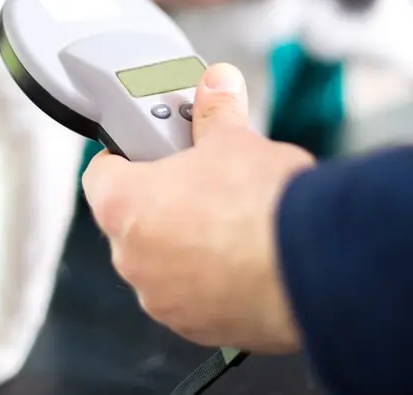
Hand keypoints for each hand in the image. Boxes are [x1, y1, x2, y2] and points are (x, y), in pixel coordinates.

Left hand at [82, 63, 314, 353]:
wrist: (312, 266)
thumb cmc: (261, 205)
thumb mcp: (235, 139)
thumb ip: (215, 110)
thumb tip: (215, 85)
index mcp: (124, 206)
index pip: (100, 173)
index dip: (123, 155)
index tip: (147, 149)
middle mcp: (132, 259)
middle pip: (133, 219)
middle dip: (164, 200)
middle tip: (200, 182)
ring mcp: (163, 299)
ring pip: (164, 262)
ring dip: (187, 243)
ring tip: (232, 221)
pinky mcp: (198, 327)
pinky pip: (194, 296)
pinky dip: (212, 279)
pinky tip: (247, 259)